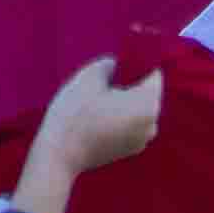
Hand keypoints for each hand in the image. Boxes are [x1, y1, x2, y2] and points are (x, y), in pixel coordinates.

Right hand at [11, 56, 166, 212]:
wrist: (60, 155)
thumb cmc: (75, 114)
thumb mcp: (88, 78)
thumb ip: (108, 64)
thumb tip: (115, 63)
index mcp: (148, 104)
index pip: (153, 74)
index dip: (139, 62)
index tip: (122, 57)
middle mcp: (152, 123)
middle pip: (147, 93)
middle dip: (131, 82)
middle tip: (107, 74)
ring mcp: (142, 140)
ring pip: (138, 109)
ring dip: (125, 100)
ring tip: (100, 94)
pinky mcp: (129, 150)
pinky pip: (131, 124)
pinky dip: (121, 116)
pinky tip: (99, 112)